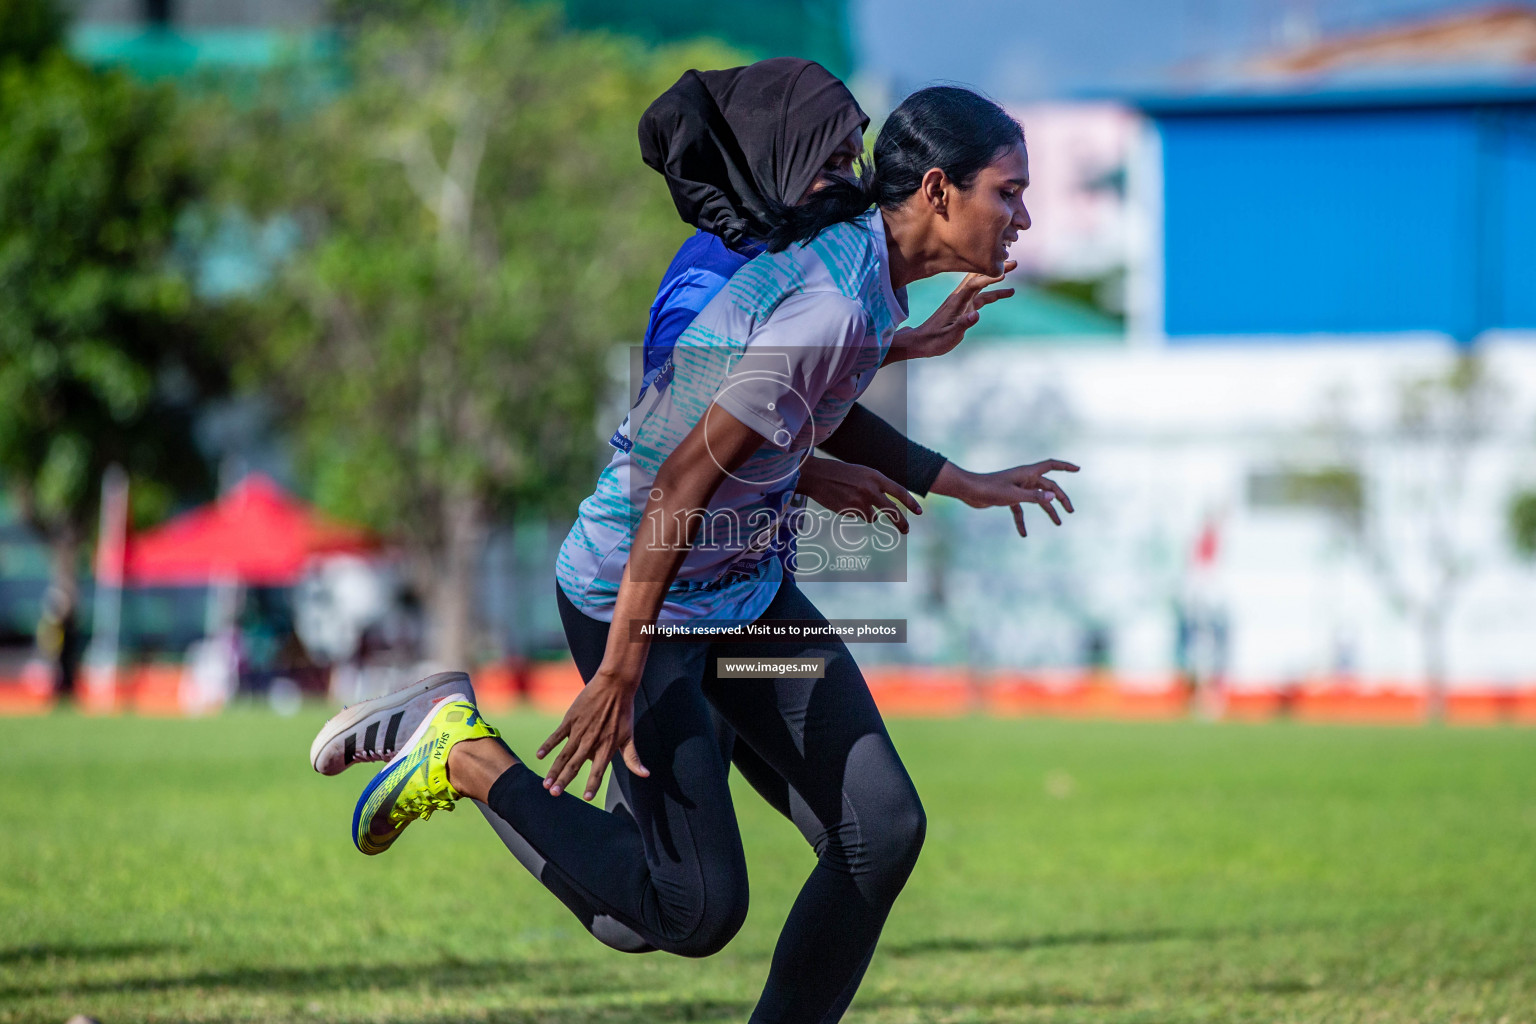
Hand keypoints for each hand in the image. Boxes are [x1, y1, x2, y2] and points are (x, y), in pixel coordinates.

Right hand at [536, 667, 649, 799]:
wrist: (615, 685)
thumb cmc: (623, 712)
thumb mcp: (629, 736)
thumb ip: (632, 758)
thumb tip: (645, 775)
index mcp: (607, 746)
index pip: (599, 770)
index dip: (593, 784)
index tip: (586, 798)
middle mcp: (592, 741)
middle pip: (575, 765)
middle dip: (564, 781)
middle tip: (554, 794)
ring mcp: (579, 730)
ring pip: (564, 754)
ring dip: (554, 769)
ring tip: (546, 784)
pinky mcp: (571, 719)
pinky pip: (557, 735)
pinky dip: (548, 745)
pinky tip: (539, 756)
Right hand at [796, 456, 922, 532]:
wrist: (817, 476)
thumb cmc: (841, 473)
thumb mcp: (863, 474)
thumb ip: (877, 487)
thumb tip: (890, 508)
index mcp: (875, 476)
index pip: (899, 491)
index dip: (911, 503)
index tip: (919, 512)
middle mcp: (870, 490)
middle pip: (892, 512)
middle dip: (901, 523)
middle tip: (906, 530)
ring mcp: (860, 502)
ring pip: (872, 517)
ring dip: (866, 513)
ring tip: (851, 499)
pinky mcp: (850, 511)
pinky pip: (857, 517)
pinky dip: (853, 512)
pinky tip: (842, 501)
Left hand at [887, 260, 1016, 363]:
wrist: (921, 341)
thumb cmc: (935, 340)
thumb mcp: (950, 336)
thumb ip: (963, 324)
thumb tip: (976, 314)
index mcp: (957, 302)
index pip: (974, 285)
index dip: (987, 278)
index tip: (1003, 273)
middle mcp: (960, 297)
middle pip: (978, 277)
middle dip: (994, 268)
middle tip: (1013, 262)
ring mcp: (962, 300)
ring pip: (981, 284)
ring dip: (996, 276)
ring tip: (1013, 269)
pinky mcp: (964, 306)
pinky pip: (982, 295)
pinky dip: (994, 291)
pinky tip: (1007, 292)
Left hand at [933, 459, 1078, 536]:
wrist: (968, 491)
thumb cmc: (989, 489)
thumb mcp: (1014, 495)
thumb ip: (1034, 496)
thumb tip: (1054, 496)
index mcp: (1027, 473)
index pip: (1051, 466)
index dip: (1065, 466)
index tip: (1078, 469)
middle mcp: (1024, 478)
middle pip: (1048, 486)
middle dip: (1060, 498)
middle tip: (1070, 511)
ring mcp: (1017, 488)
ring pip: (1037, 499)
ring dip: (1047, 510)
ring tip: (1058, 523)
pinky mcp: (1008, 498)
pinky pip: (1020, 510)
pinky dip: (1022, 521)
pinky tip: (1024, 534)